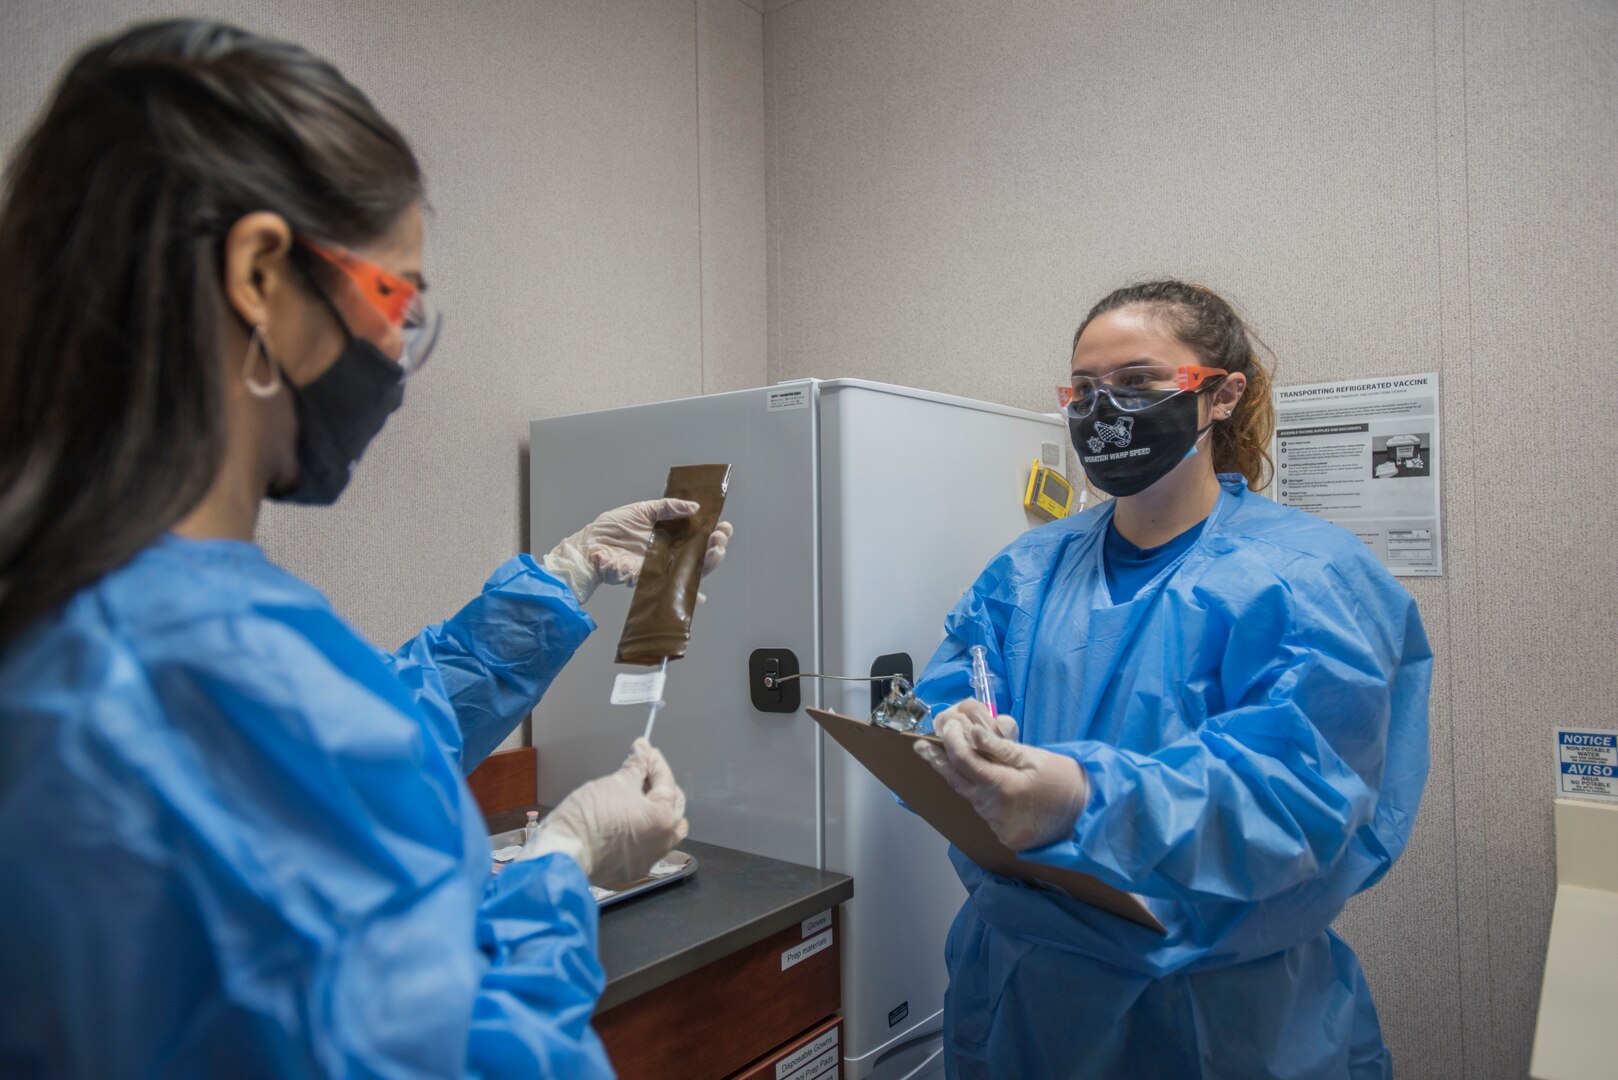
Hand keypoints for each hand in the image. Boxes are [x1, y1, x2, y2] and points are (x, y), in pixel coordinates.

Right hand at [521, 738, 689, 885]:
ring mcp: (648, 859)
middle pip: (673, 809)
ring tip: (639, 799)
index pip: (667, 783)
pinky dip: (643, 833)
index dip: (655, 762)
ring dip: (657, 813)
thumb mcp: (615, 783)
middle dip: (661, 788)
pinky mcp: (632, 870)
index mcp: (663, 818)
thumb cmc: (589, 819)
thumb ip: (635, 766)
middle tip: (644, 773)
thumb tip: (642, 750)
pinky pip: (647, 848)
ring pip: (665, 832)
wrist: (564, 853)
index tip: (646, 751)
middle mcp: (662, 841)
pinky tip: (629, 822)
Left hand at [542, 498, 732, 604]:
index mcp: (670, 537)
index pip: (699, 537)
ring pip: (691, 572)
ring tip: (716, 550)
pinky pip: (669, 587)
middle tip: (721, 537)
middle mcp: (669, 554)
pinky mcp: (648, 579)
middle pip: (700, 556)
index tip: (724, 525)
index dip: (714, 533)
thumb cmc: (613, 527)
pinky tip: (699, 592)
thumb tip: (694, 507)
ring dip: (707, 563)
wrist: (589, 543)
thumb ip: (668, 507)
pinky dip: (685, 591)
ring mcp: (661, 568)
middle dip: (716, 547)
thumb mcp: (644, 509)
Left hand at [914, 700, 1087, 850]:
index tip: (948, 726)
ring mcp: (996, 824)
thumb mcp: (1034, 756)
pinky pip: (982, 808)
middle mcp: (994, 808)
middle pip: (956, 780)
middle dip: (938, 760)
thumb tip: (972, 733)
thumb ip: (1000, 747)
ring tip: (944, 757)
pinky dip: (977, 792)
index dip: (952, 741)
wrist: (1085, 815)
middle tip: (922, 746)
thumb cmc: (1063, 780)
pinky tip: (978, 781)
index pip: (964, 761)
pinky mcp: (1001, 833)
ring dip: (958, 775)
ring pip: (969, 795)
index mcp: (1003, 786)